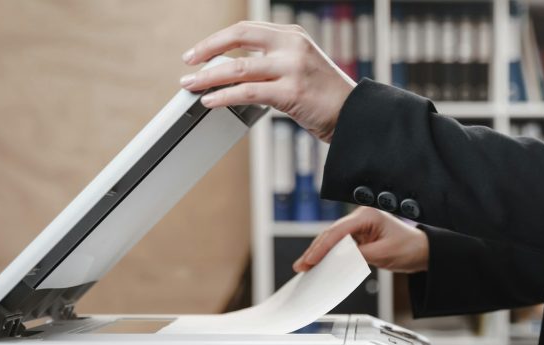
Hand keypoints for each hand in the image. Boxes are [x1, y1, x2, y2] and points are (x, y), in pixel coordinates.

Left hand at [181, 22, 354, 141]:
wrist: (355, 116)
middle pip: (239, 37)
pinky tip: (211, 101)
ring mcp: (293, 68)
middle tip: (188, 63)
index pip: (246, 29)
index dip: (217, 39)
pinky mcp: (292, 92)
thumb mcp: (301, 68)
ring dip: (209, 77)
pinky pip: (248, 92)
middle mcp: (292, 46)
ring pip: (239, 67)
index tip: (199, 52)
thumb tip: (233, 71)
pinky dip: (224, 96)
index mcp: (293, 36)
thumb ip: (273, 63)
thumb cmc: (327, 97)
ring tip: (191, 85)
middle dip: (207, 49)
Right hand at [293, 208, 429, 273]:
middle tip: (301, 265)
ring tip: (305, 266)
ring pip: (332, 239)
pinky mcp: (358, 237)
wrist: (421, 251)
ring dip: (319, 253)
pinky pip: (339, 245)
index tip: (311, 260)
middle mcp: (360, 217)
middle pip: (331, 233)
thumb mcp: (384, 253)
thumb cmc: (408, 247)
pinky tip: (319, 264)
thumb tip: (339, 261)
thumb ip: (360, 255)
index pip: (339, 231)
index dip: (322, 246)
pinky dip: (328, 255)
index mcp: (367, 215)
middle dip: (315, 250)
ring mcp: (358, 227)